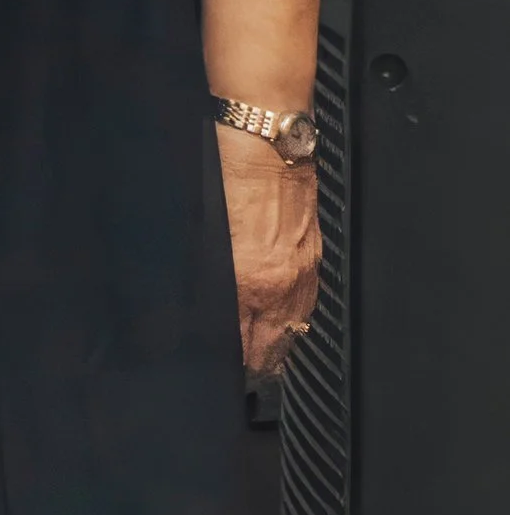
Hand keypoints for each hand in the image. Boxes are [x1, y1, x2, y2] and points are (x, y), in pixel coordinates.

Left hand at [216, 126, 321, 375]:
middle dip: (254, 364)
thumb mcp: (201, 232)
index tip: (217, 370)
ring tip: (261, 361)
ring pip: (292, 330)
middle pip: (271, 346)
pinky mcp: (313, 256)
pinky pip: (305, 304)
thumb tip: (201, 307)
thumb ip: (205, 276)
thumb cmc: (224, 175)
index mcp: (247, 278)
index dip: (228, 360)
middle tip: (239, 375)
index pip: (239, 341)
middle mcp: (280, 282)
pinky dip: (292, 320)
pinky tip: (282, 325)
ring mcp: (302, 271)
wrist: (265, 139)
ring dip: (276, 346)